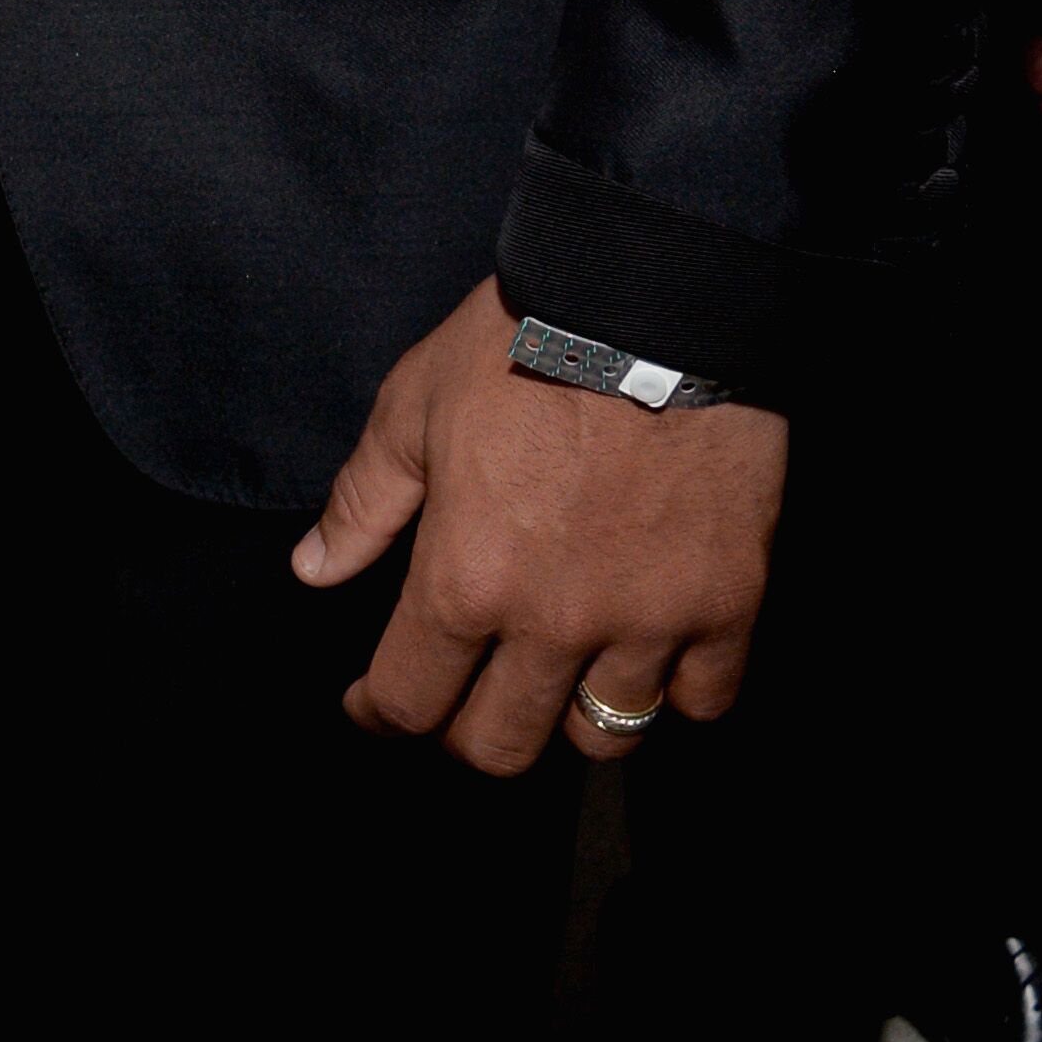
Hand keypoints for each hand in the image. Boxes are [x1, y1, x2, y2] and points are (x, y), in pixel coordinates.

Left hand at [294, 280, 787, 774]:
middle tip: (465, 695)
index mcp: (465, 578)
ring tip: (561, 670)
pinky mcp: (726, 603)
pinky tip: (651, 650)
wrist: (650, 295)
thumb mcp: (413, 403)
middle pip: (502, 746)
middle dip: (469, 732)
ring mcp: (647, 621)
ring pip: (604, 735)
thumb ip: (363, 502)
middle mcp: (553, 622)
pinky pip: (703, 698)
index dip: (381, 713)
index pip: (409, 703)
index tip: (375, 705)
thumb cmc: (519, 340)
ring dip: (572, 712)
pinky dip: (676, 687)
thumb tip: (314, 572)